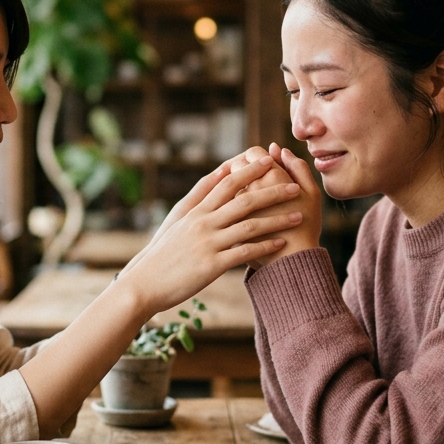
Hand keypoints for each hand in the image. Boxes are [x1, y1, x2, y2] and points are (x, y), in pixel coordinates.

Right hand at [117, 155, 303, 313]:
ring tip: (298, 216)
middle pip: (243, 200)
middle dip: (271, 191)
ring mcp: (207, 243)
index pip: (226, 183)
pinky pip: (244, 253)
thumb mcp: (176, 221)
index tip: (269, 161)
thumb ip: (198, 198)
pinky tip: (282, 243)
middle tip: (294, 185)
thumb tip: (218, 175)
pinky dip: (265, 247)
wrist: (144, 283)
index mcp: (195, 211)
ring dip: (277, 220)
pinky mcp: (211, 265)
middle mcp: (202, 223)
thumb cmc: (162, 253)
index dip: (249, 171)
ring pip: (249, 226)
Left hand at [230, 144, 322, 265]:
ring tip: (247, 195)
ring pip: (226, 187)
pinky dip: (228, 205)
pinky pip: (223, 208)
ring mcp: (236, 207)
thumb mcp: (311, 194)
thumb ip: (297, 167)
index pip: (253, 154)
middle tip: (253, 178)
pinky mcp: (228, 223)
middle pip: (236, 168)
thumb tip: (279, 149)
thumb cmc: (306, 227)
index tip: (262, 165)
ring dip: (234, 187)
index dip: (256, 158)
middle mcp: (251, 188)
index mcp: (272, 178)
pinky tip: (239, 211)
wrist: (291, 263)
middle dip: (242, 170)